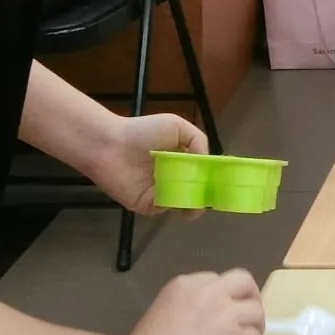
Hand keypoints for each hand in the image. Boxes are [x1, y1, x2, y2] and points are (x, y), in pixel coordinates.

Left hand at [87, 113, 206, 213]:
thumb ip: (198, 141)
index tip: (223, 181)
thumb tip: (206, 163)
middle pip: (197, 192)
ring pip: (185, 203)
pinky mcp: (148, 205)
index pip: (203, 173)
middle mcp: (173, 178)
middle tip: (212, 194)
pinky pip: (167, 208)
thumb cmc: (142, 132)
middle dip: (207, 194)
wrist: (110, 145)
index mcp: (182, 160)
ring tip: (196, 196)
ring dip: (193, 202)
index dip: (214, 178)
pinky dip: (173, 203)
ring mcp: (161, 193)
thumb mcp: (177, 126)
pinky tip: (174, 194)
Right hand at [127, 269, 265, 334]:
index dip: (223, 295)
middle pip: (244, 282)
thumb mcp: (160, 315)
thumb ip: (184, 311)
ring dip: (255, 324)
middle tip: (248, 315)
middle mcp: (210, 294)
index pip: (216, 280)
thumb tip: (199, 324)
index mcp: (184, 286)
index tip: (222, 309)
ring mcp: (226, 316)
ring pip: (255, 310)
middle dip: (250, 296)